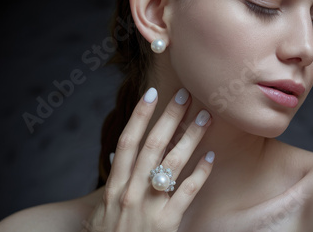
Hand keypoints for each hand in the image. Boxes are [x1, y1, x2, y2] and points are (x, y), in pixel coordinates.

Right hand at [82, 87, 214, 231]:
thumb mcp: (102, 210)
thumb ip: (113, 183)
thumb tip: (118, 158)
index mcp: (115, 185)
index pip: (127, 141)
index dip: (139, 115)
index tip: (152, 93)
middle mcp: (131, 191)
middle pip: (152, 145)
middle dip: (170, 117)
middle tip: (186, 94)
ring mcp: (149, 206)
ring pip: (172, 163)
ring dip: (190, 137)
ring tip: (205, 117)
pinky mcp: (166, 222)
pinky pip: (187, 192)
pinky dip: (199, 173)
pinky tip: (211, 156)